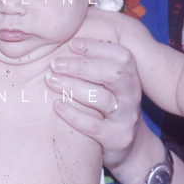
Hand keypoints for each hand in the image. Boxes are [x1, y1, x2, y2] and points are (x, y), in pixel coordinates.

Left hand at [45, 36, 147, 175]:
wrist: (131, 146)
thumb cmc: (110, 107)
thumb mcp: (109, 85)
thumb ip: (95, 66)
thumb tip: (67, 37)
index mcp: (131, 77)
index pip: (121, 56)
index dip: (97, 47)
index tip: (72, 43)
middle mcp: (132, 95)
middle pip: (113, 74)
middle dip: (82, 66)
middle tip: (55, 64)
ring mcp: (127, 118)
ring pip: (102, 99)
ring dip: (74, 87)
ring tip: (51, 81)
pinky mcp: (117, 139)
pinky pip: (94, 126)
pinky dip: (74, 115)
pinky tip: (57, 106)